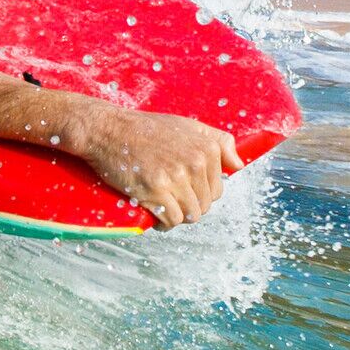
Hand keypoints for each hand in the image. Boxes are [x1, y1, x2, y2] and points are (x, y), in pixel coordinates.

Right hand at [71, 105, 241, 228]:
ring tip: (163, 206)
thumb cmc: (148, 129)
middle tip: (169, 197)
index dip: (199, 194)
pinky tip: (155, 213)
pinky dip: (164, 223)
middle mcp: (194, 162)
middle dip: (188, 206)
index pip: (217, 190)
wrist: (110, 129)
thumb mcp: (189, 126)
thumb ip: (220, 143)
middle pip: (204, 205)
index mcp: (206, 148)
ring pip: (190, 216)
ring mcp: (175, 177)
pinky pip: (172, 220)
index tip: (183, 188)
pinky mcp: (155, 190)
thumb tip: (239, 165)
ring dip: (177, 216)